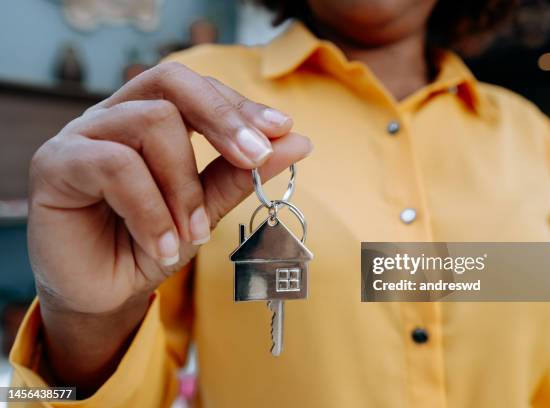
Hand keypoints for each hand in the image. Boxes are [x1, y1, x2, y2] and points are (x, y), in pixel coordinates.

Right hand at [28, 62, 311, 315]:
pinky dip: (152, 211)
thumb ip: (241, 174)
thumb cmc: (152, 242)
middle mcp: (114, 116)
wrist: (105, 292)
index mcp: (148, 116)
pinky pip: (116, 166)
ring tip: (192, 233)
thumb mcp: (205, 208)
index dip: (239, 105)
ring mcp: (81, 135)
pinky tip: (164, 245)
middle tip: (255, 158)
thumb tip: (298, 142)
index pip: (196, 88)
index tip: (282, 129)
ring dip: (184, 186)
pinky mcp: (56, 164)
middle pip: (171, 83)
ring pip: (150, 124)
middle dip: (222, 118)